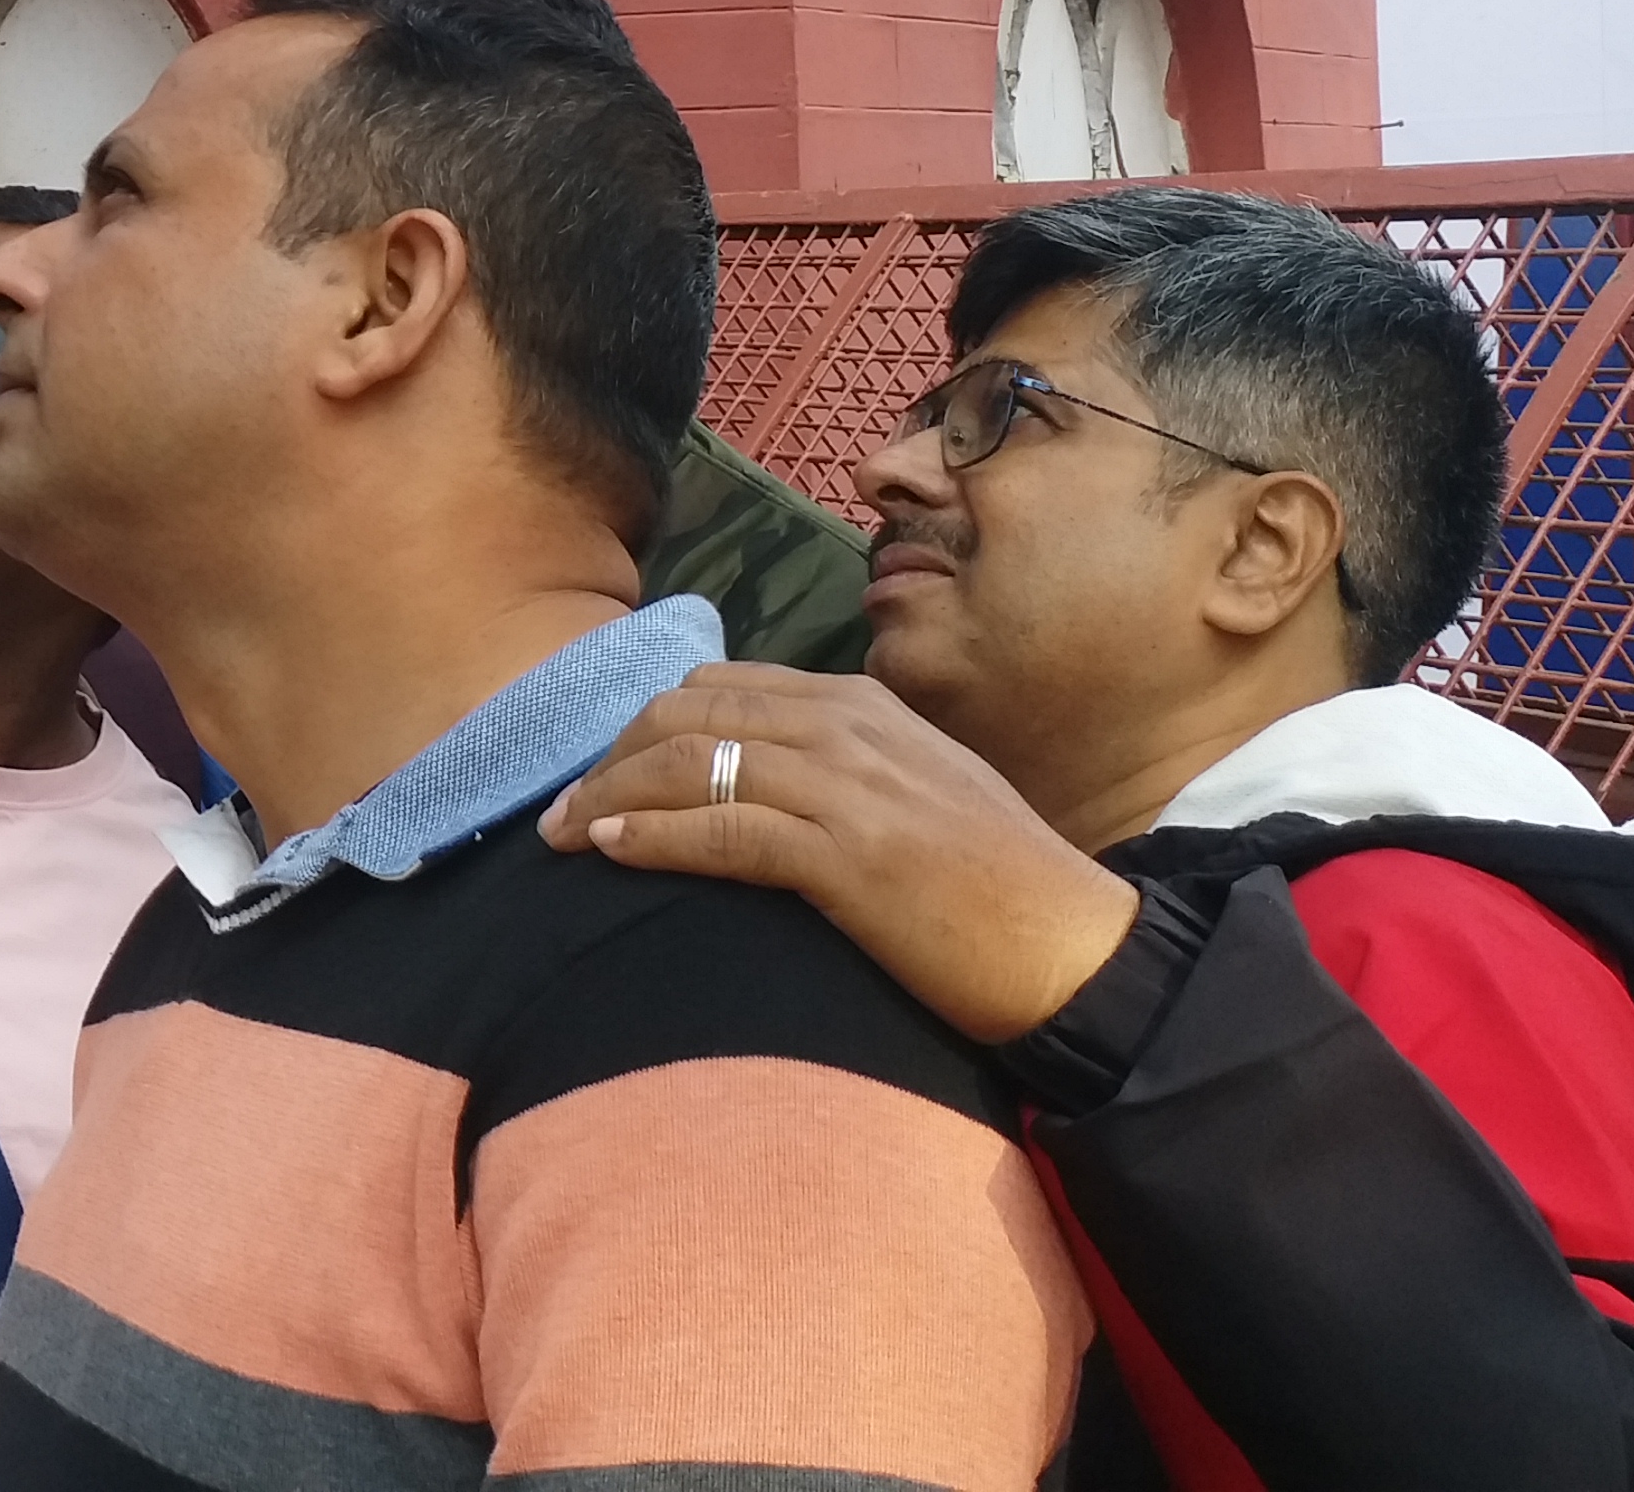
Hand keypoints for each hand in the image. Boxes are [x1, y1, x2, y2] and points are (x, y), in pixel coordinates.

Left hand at [538, 662, 1137, 1045]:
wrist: (1075, 948)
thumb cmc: (994, 887)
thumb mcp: (912, 792)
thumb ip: (835, 769)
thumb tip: (747, 781)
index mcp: (860, 705)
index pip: (718, 686)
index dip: (641, 728)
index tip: (598, 773)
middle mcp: (847, 727)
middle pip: (686, 713)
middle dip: (609, 756)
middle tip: (558, 809)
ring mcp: (848, 785)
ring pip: (690, 761)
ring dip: (608, 794)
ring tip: (559, 834)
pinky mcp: (848, 854)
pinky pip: (720, 827)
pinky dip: (649, 834)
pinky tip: (606, 849)